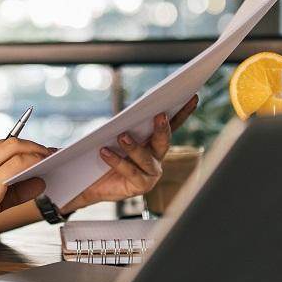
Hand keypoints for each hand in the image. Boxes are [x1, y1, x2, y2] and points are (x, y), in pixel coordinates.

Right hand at [0, 138, 50, 258]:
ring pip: (16, 149)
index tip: (38, 151)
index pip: (1, 145)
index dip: (23, 146)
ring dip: (38, 152)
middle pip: (11, 142)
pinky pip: (18, 165)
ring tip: (50, 160)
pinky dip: (34, 164)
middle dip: (35, 146)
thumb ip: (15, 188)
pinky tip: (42, 171)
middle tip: (49, 153)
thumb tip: (40, 181)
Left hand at [63, 95, 199, 213]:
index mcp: (153, 140)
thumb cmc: (102, 154)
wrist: (89, 183)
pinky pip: (130, 171)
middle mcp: (156, 156)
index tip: (192, 96)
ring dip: (134, 146)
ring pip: (146, 158)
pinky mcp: (141, 186)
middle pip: (163, 141)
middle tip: (159, 114)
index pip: (172, 123)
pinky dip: (117, 161)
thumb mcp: (108, 135)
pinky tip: (104, 152)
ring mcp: (151, 173)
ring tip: (121, 136)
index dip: (184, 111)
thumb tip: (120, 118)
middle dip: (163, 127)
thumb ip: (118, 126)